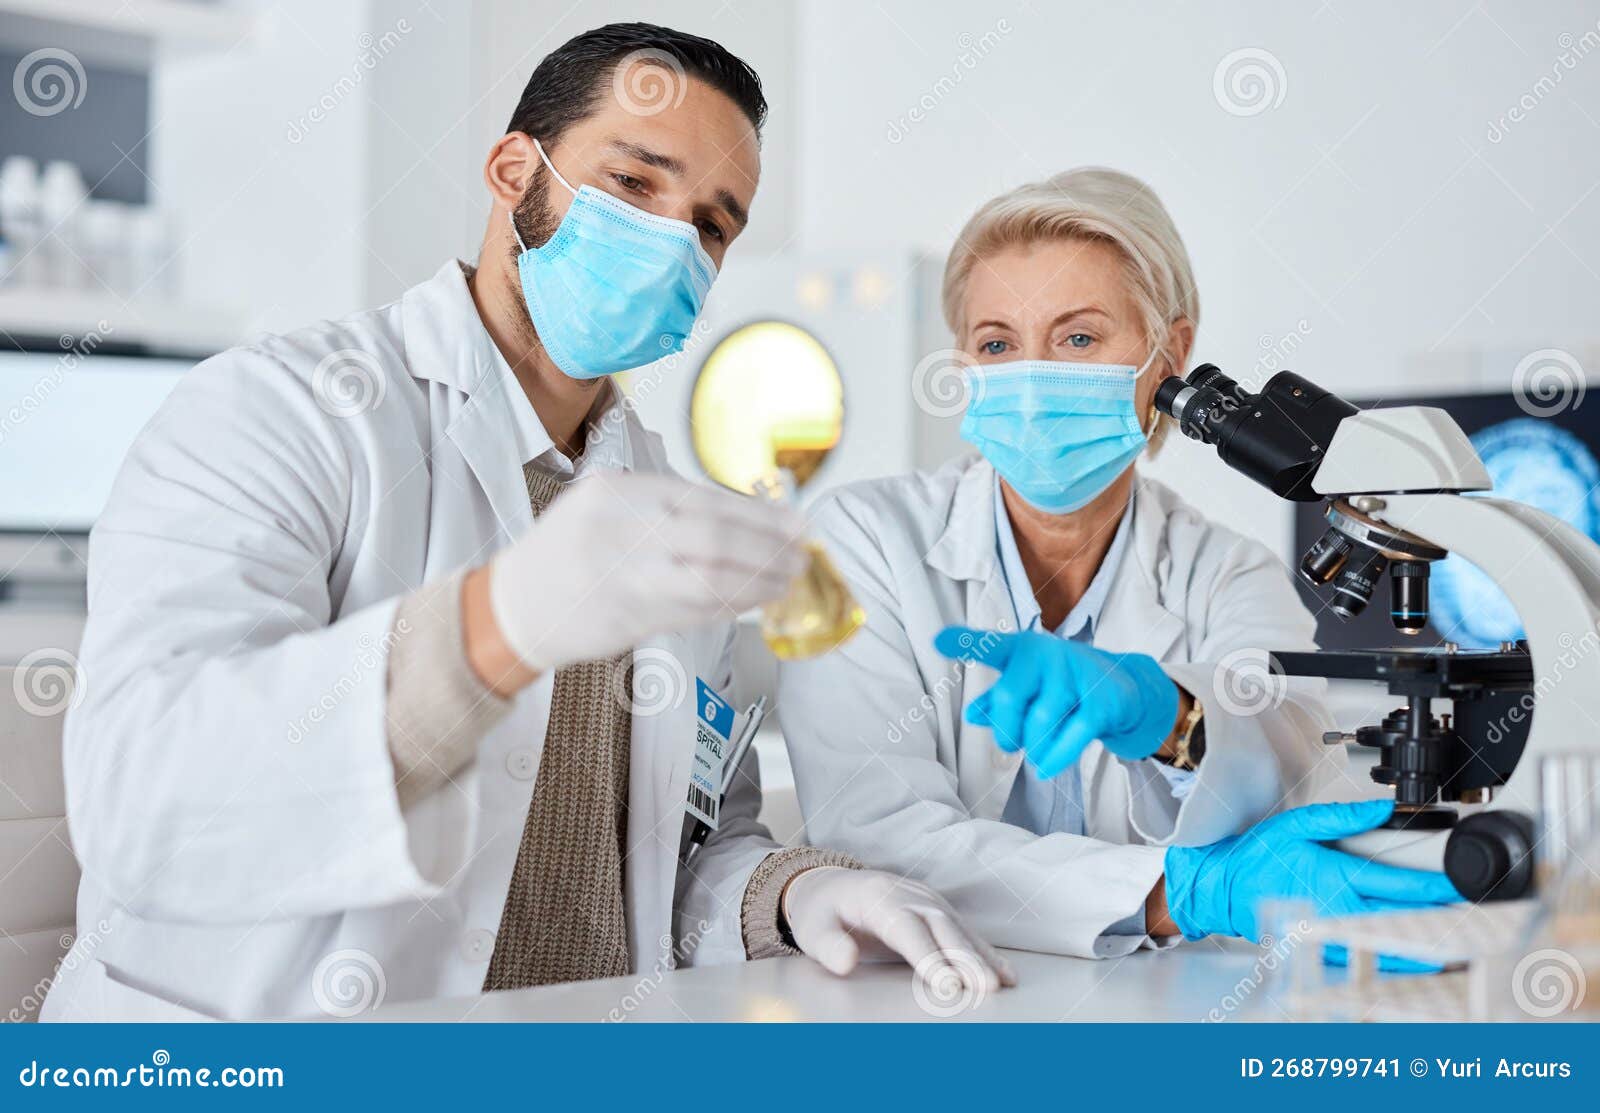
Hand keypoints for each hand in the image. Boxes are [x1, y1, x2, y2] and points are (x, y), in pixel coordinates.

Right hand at [489, 471, 804, 669]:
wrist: (512, 606)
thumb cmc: (568, 555)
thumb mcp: (607, 508)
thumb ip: (668, 511)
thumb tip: (751, 521)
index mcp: (617, 492)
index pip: (703, 499)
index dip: (758, 513)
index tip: (795, 523)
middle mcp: (618, 529)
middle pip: (712, 537)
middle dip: (766, 547)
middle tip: (801, 554)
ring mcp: (621, 576)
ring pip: (708, 578)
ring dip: (757, 581)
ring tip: (788, 581)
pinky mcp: (626, 617)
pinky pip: (693, 610)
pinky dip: (731, 605)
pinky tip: (755, 602)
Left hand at [782, 867, 1015, 995]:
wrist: (830, 886)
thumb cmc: (822, 914)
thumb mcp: (812, 930)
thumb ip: (828, 946)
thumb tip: (846, 961)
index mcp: (876, 898)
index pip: (907, 929)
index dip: (929, 957)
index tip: (947, 986)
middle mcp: (908, 894)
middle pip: (941, 926)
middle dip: (966, 958)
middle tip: (987, 989)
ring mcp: (925, 899)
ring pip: (959, 927)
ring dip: (982, 956)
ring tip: (1003, 984)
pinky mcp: (936, 909)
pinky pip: (964, 930)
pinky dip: (985, 951)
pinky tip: (1005, 973)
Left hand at [934, 626, 1177, 777]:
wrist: (1122, 687)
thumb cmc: (1059, 686)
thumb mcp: (1027, 688)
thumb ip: (997, 701)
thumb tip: (972, 714)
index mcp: (1022, 650)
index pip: (991, 646)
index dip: (965, 643)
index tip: (938, 640)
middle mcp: (1047, 655)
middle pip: (1009, 698)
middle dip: (1005, 730)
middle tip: (1008, 744)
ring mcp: (1077, 676)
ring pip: (1040, 722)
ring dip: (1032, 747)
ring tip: (1034, 753)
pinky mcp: (1101, 702)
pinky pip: (1072, 737)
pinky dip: (1055, 758)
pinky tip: (1044, 770)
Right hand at [1163, 799, 1462, 942]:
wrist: (1224, 890)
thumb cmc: (1257, 857)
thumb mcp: (1296, 824)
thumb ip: (1342, 818)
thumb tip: (1381, 810)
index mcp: (1336, 877)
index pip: (1400, 884)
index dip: (1438, 887)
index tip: (1465, 885)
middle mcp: (1339, 910)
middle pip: (1404, 918)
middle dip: (1443, 917)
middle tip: (1478, 915)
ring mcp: (1333, 936)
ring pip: (1391, 946)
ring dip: (1427, 946)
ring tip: (1461, 944)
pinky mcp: (1324, 951)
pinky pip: (1368, 962)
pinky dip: (1397, 964)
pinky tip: (1420, 962)